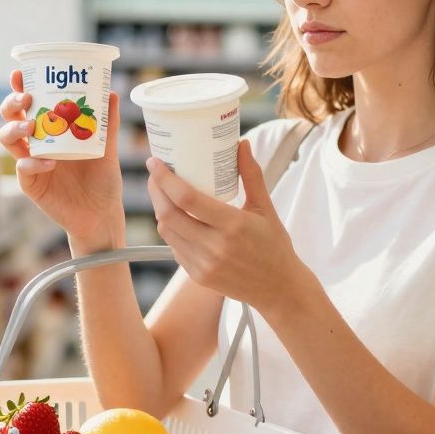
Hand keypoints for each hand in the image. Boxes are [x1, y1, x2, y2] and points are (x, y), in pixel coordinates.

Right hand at [0, 69, 124, 241]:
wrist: (102, 214)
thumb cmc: (101, 180)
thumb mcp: (107, 148)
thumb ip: (107, 123)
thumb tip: (112, 93)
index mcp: (50, 131)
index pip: (28, 105)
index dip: (18, 88)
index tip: (19, 73)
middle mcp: (36, 145)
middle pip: (10, 118)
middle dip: (11, 104)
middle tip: (25, 98)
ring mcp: (31, 164)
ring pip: (8, 140)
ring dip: (15, 129)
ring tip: (30, 126)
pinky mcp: (32, 185)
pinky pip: (23, 170)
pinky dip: (32, 164)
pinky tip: (49, 163)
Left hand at [145, 139, 310, 315]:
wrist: (279, 289)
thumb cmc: (274, 245)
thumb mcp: (265, 208)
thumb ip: (252, 175)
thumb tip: (242, 144)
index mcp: (233, 225)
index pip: (187, 199)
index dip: (165, 179)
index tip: (155, 163)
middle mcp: (215, 246)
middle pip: (168, 215)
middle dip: (156, 191)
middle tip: (156, 175)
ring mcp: (204, 264)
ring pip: (167, 232)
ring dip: (161, 210)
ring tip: (164, 194)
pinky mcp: (198, 276)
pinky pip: (175, 248)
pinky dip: (172, 230)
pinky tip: (178, 219)